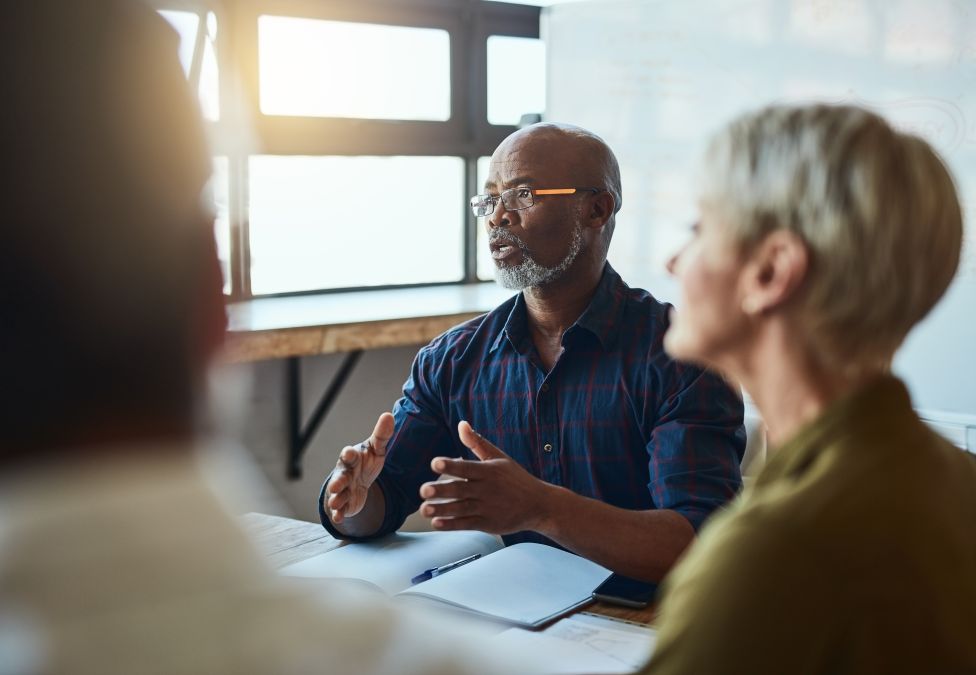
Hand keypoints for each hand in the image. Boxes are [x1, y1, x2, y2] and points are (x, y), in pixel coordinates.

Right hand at [325, 413, 393, 523]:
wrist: (359, 482)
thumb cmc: (366, 462)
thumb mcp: (376, 449)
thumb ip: (381, 435)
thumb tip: (388, 415)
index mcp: (352, 458)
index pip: (349, 455)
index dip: (349, 454)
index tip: (349, 452)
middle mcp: (344, 473)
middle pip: (340, 476)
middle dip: (338, 480)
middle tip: (337, 484)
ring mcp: (343, 490)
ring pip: (338, 494)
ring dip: (336, 498)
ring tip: (336, 502)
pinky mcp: (344, 504)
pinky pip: (340, 509)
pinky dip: (339, 513)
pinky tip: (339, 517)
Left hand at [419, 420, 551, 534]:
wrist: (539, 505)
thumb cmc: (516, 478)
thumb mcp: (499, 458)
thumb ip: (477, 443)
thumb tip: (461, 424)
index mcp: (488, 471)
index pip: (466, 468)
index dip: (450, 465)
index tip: (435, 463)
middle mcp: (486, 490)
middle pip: (460, 489)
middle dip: (441, 490)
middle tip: (423, 490)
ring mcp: (487, 508)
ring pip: (460, 509)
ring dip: (441, 510)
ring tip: (424, 509)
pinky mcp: (488, 523)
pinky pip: (467, 524)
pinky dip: (451, 525)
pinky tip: (437, 523)